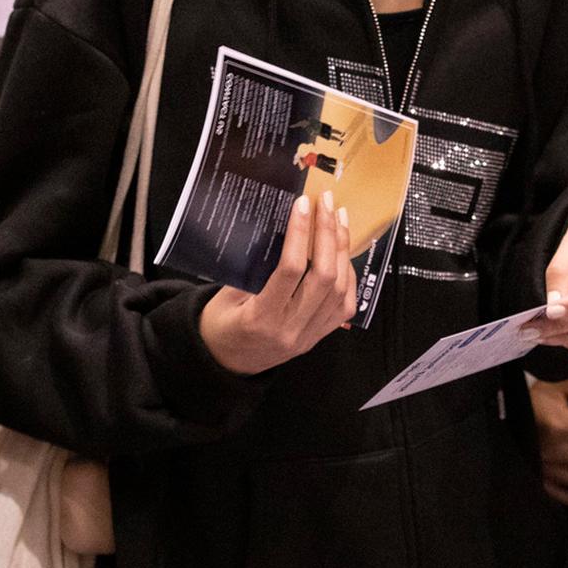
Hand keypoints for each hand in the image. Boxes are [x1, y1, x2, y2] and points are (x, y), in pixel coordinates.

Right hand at [198, 191, 359, 375]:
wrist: (226, 365)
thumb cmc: (220, 326)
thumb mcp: (224, 297)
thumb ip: (252, 271)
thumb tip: (279, 231)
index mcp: (261, 319)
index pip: (290, 270)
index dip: (299, 233)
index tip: (302, 204)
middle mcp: (291, 329)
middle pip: (323, 277)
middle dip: (328, 234)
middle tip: (326, 202)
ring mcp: (309, 335)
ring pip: (339, 289)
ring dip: (341, 249)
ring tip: (338, 217)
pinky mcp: (318, 337)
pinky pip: (344, 305)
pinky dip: (347, 275)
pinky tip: (342, 251)